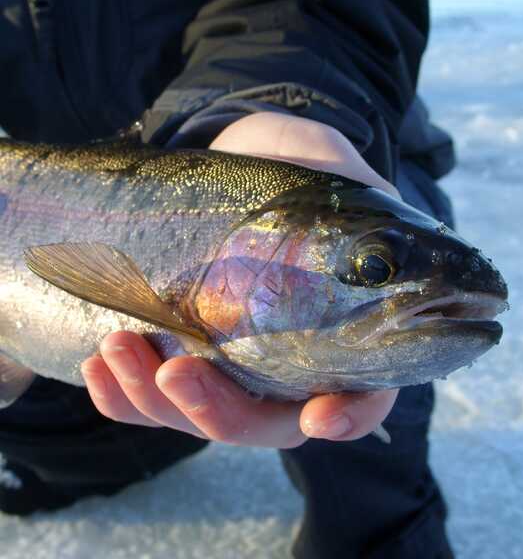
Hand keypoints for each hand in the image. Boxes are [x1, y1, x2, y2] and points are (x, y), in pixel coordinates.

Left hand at [81, 112, 399, 447]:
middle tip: (176, 370)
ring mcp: (232, 363)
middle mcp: (288, 362)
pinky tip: (98, 365)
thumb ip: (355, 197)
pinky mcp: (185, 350)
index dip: (348, 417)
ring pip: (199, 415)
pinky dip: (123, 394)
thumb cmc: (298, 166)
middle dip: (216, 410)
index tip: (319, 416)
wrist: (240, 153)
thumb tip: (370, 229)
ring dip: (153, 399)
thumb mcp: (335, 172)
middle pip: (265, 422)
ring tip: (115, 349)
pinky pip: (152, 396)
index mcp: (343, 332)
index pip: (363, 395)